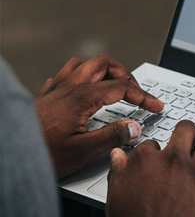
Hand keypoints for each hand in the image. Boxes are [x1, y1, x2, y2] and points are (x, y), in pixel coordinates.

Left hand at [35, 53, 163, 178]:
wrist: (10, 155)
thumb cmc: (41, 154)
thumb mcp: (82, 151)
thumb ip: (112, 137)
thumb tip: (135, 127)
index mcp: (81, 97)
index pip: (122, 87)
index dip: (144, 96)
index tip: (155, 106)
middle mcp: (69, 87)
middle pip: (104, 64)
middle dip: (125, 74)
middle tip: (136, 91)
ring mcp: (56, 88)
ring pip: (85, 64)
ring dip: (104, 71)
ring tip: (114, 85)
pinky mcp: (47, 95)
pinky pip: (67, 74)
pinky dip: (83, 77)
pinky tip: (85, 90)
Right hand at [106, 121, 194, 216]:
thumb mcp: (116, 197)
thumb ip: (118, 172)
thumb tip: (118, 156)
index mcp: (148, 160)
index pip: (152, 142)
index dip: (155, 150)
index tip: (156, 158)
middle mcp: (174, 161)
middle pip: (186, 129)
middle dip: (186, 132)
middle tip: (186, 140)